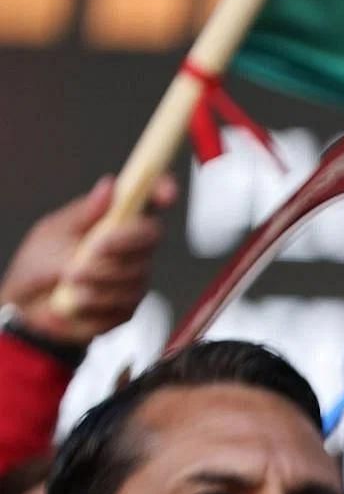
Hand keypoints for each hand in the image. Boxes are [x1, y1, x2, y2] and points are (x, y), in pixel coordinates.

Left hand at [1, 173, 176, 344]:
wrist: (28, 307)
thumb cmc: (41, 263)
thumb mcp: (54, 230)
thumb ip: (85, 213)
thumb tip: (109, 186)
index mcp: (114, 220)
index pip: (148, 200)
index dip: (162, 191)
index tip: (166, 194)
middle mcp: (131, 246)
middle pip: (151, 236)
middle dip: (124, 241)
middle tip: (94, 248)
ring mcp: (134, 276)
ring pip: (133, 272)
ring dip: (97, 275)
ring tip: (68, 278)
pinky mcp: (129, 305)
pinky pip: (122, 300)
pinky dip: (93, 299)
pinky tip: (75, 299)